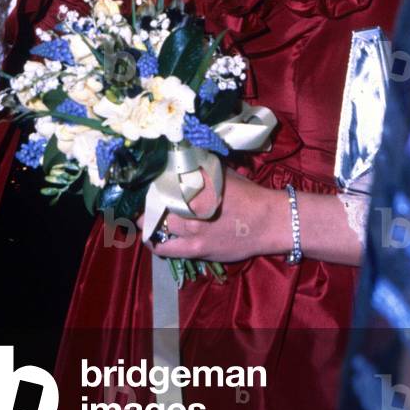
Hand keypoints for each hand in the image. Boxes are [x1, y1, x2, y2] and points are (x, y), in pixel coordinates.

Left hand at [136, 167, 289, 263]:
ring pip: (155, 228)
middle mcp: (190, 211)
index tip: (142, 183)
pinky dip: (155, 243)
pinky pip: (165, 249)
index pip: (160, 184)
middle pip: (154, 205)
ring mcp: (192, 233)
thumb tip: (182, 159)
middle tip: (141, 200)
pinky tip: (151, 237)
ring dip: (146, 222)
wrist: (269, 222)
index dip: (147, 184)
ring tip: (142, 218)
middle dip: (145, 202)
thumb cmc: (248, 194)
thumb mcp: (222, 174)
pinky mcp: (196, 251)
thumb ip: (200, 169)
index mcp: (196, 187)